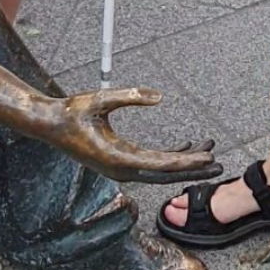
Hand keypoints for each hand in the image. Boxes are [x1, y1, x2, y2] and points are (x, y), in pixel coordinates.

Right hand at [46, 86, 220, 184]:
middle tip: (219, 165)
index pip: (161, 164)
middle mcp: (122, 170)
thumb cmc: (72, 112)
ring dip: (184, 163)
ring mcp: (121, 169)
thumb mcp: (100, 99)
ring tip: (208, 153)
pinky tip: (184, 148)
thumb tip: (159, 97)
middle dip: (193, 170)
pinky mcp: (120, 162)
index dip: (187, 161)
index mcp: (119, 158)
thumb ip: (128, 96)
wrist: (51, 125)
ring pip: (160, 171)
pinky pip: (151, 164)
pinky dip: (170, 157)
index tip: (208, 157)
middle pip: (165, 174)